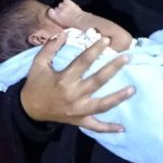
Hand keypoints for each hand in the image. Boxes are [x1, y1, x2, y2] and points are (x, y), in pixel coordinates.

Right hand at [19, 32, 134, 132]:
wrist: (29, 109)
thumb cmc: (35, 84)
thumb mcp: (38, 63)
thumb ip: (50, 48)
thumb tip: (63, 34)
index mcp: (63, 79)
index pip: (83, 62)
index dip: (95, 50)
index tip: (106, 40)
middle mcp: (73, 95)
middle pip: (97, 81)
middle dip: (113, 69)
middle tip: (127, 57)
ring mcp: (78, 110)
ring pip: (101, 105)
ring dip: (118, 97)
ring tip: (132, 89)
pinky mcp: (79, 121)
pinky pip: (95, 126)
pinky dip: (108, 128)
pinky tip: (122, 128)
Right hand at [48, 0, 84, 27]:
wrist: (81, 20)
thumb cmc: (72, 24)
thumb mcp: (62, 25)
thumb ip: (56, 20)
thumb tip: (53, 16)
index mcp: (57, 18)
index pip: (50, 11)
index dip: (53, 12)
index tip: (55, 13)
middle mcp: (59, 11)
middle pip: (56, 7)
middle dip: (59, 9)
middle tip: (65, 13)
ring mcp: (64, 6)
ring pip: (61, 4)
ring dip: (64, 6)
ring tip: (69, 10)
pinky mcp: (68, 2)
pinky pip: (65, 1)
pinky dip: (68, 2)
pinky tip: (71, 6)